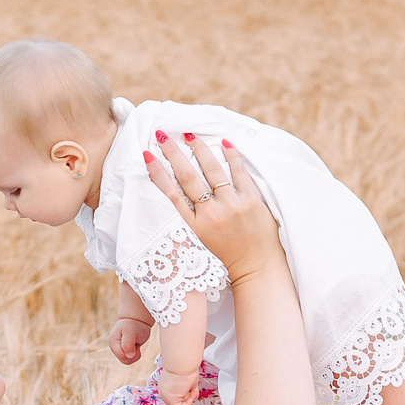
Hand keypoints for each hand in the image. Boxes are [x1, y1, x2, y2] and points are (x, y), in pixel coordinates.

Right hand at [109, 315, 151, 365]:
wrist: (137, 320)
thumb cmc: (133, 325)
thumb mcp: (131, 332)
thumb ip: (128, 344)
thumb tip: (129, 356)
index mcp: (113, 342)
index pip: (122, 356)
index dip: (131, 353)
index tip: (135, 344)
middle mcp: (115, 348)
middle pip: (125, 360)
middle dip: (133, 354)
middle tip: (136, 344)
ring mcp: (119, 350)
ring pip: (128, 361)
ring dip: (135, 354)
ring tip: (136, 344)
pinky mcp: (125, 352)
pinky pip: (131, 359)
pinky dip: (136, 354)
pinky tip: (136, 346)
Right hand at [141, 130, 282, 286]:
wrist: (257, 270)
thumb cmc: (227, 258)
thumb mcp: (202, 242)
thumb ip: (191, 221)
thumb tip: (178, 196)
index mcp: (195, 227)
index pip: (171, 194)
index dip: (158, 173)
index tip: (147, 155)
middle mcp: (211, 214)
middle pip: (187, 176)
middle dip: (173, 153)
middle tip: (162, 135)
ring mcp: (232, 206)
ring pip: (212, 169)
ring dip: (199, 148)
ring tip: (189, 134)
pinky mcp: (251, 201)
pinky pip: (239, 172)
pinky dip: (231, 155)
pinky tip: (224, 142)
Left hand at [156, 362, 201, 404]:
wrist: (181, 362)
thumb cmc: (185, 367)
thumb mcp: (186, 381)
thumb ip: (188, 390)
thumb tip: (193, 397)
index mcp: (165, 387)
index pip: (176, 397)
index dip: (186, 393)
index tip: (188, 384)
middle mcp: (163, 393)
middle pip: (178, 403)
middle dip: (187, 396)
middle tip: (189, 386)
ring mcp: (165, 397)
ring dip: (189, 398)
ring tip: (189, 385)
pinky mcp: (170, 400)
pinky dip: (189, 401)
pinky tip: (188, 390)